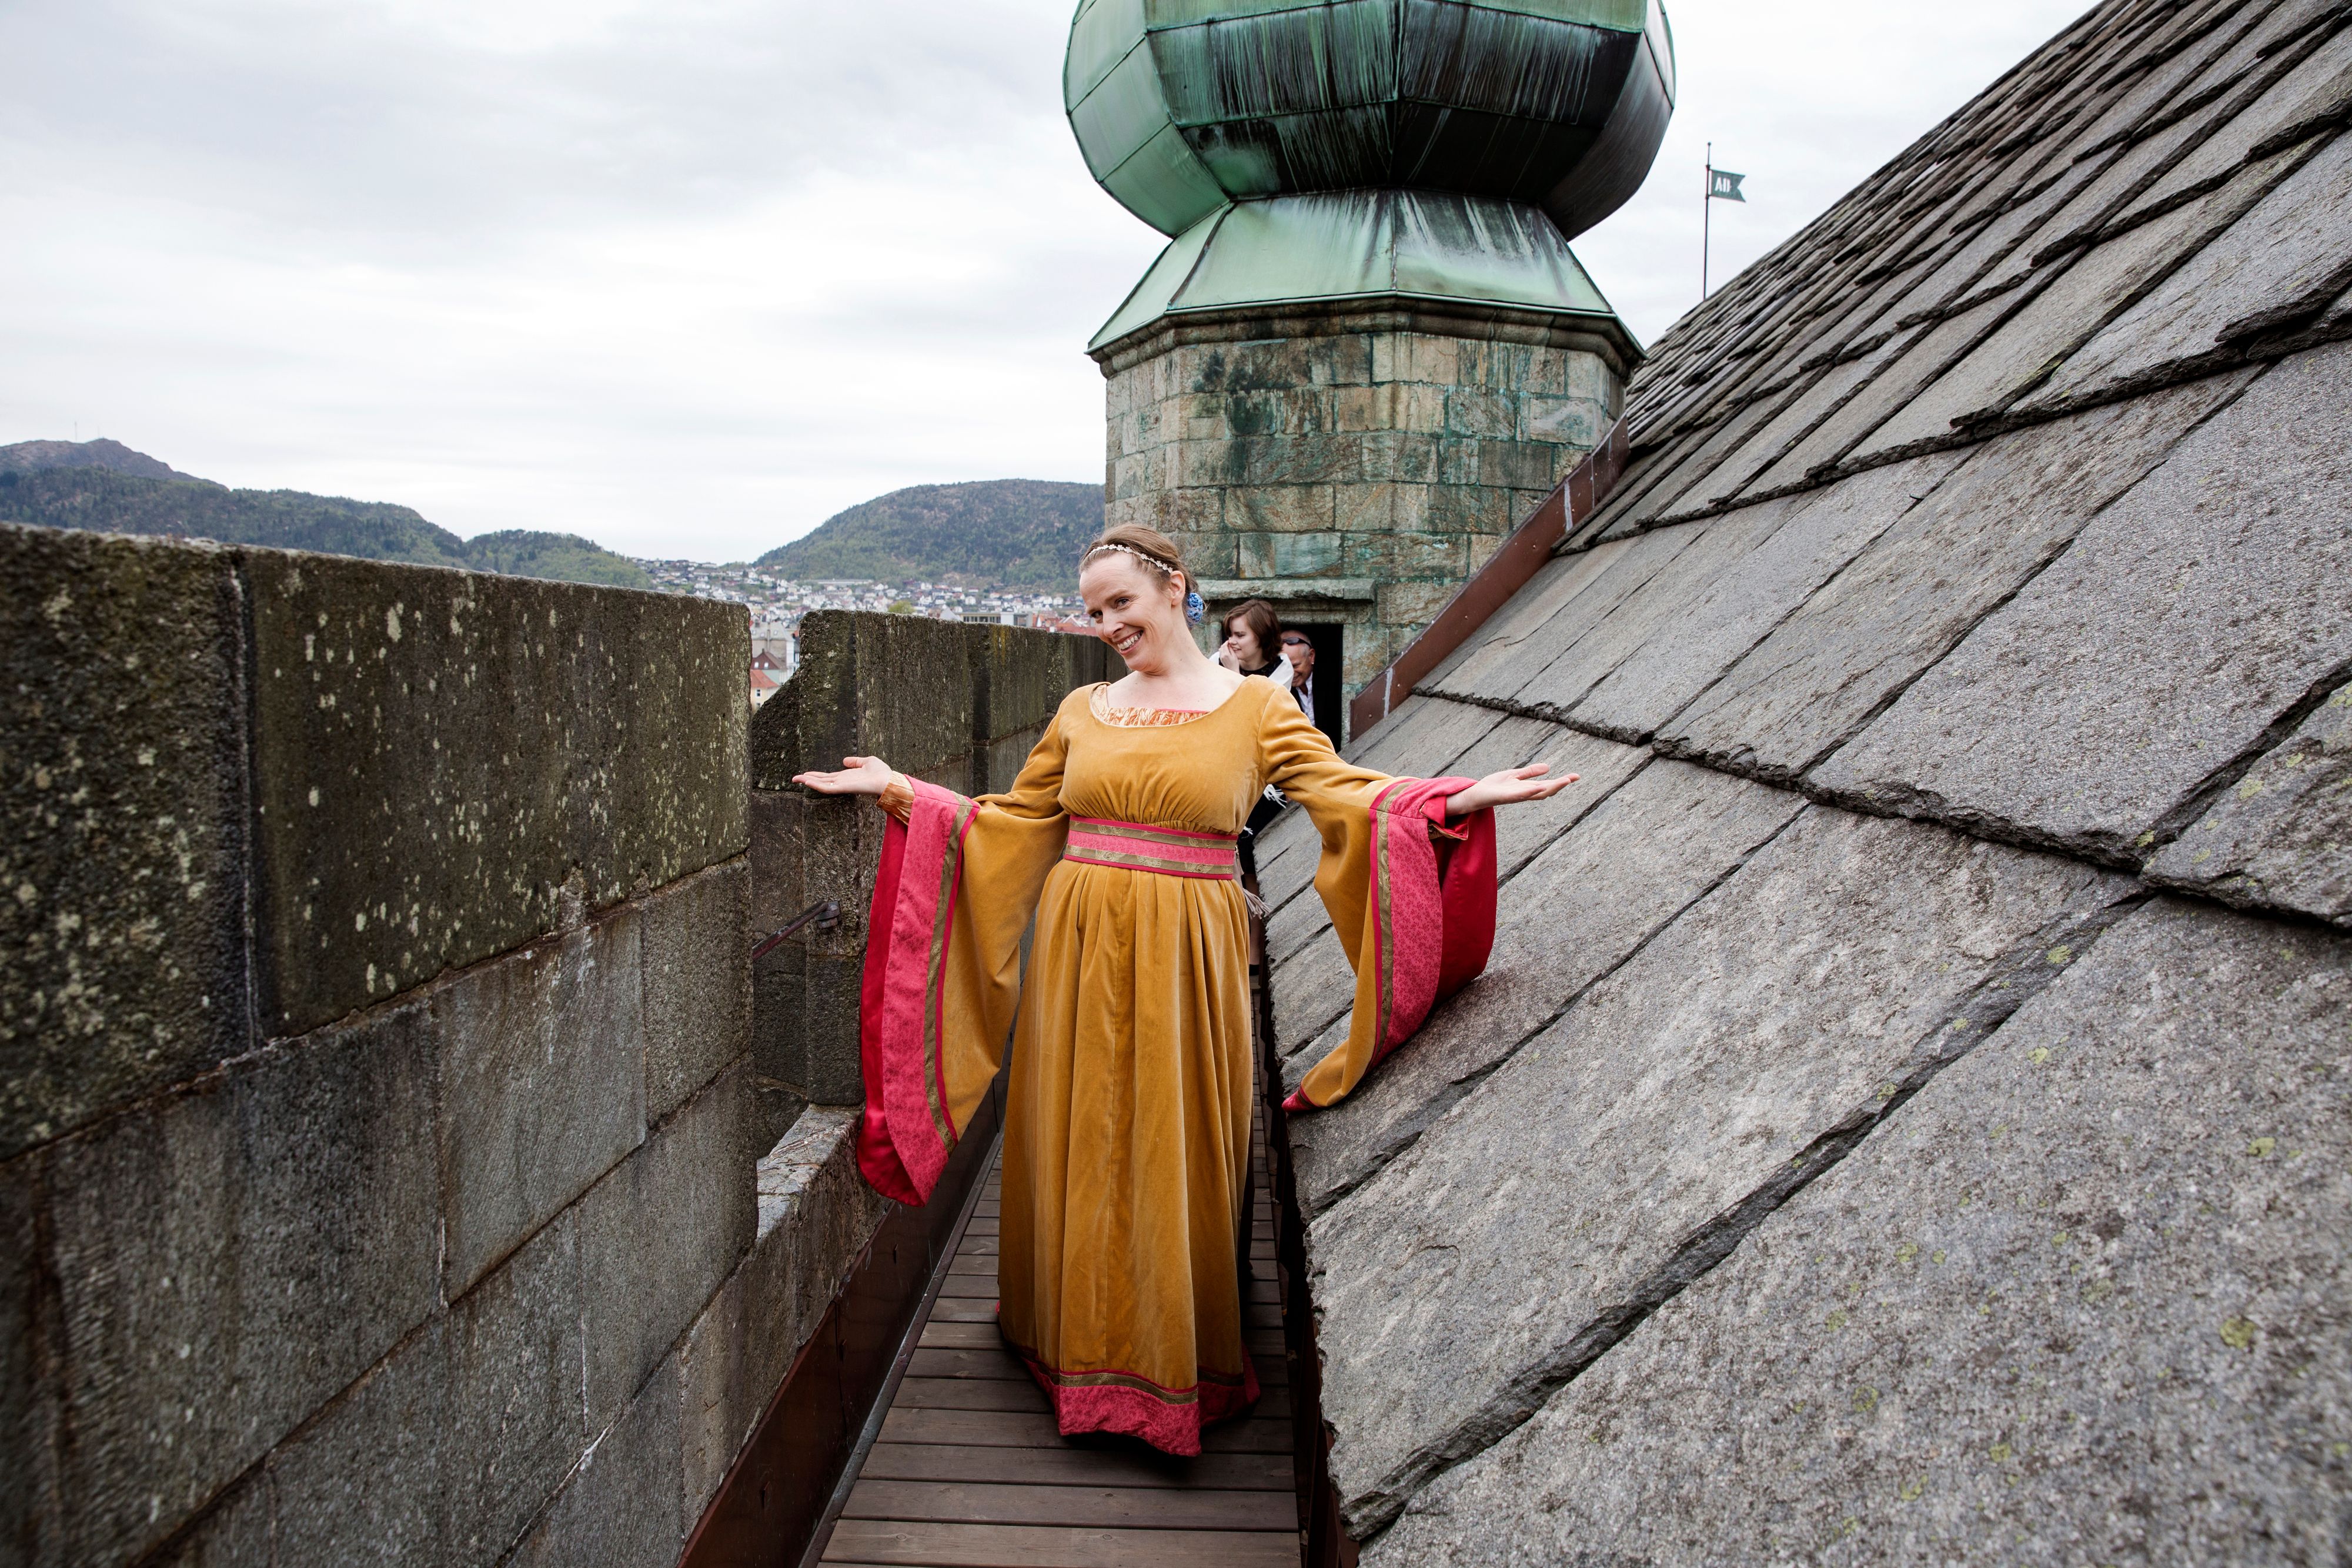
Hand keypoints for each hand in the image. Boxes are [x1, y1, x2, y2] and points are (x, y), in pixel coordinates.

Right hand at [792, 755, 895, 796]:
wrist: (888, 780)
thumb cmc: (882, 773)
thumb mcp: (867, 762)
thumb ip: (855, 761)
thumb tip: (845, 760)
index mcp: (846, 777)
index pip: (828, 776)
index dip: (816, 775)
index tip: (805, 773)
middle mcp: (842, 782)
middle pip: (821, 781)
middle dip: (808, 779)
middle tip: (794, 778)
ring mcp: (842, 786)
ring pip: (821, 785)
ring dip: (808, 782)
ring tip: (796, 779)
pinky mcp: (844, 788)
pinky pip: (828, 788)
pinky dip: (817, 785)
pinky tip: (807, 781)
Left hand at [1215, 642, 1241, 670]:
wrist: (1232, 670)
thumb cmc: (1235, 664)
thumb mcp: (1234, 656)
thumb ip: (1231, 649)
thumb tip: (1229, 645)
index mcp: (1226, 654)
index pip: (1224, 645)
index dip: (1226, 642)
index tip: (1229, 641)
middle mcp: (1222, 655)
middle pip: (1222, 647)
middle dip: (1225, 644)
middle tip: (1228, 643)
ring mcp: (1221, 657)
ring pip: (1220, 649)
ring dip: (1223, 647)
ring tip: (1227, 646)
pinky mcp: (1221, 659)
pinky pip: (1220, 652)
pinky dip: (1222, 650)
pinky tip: (1226, 650)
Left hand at [1446, 763, 1578, 816]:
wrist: (1475, 795)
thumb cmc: (1494, 786)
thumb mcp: (1514, 775)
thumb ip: (1530, 772)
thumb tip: (1548, 767)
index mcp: (1526, 788)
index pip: (1548, 785)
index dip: (1562, 781)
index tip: (1575, 776)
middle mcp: (1523, 793)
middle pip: (1546, 790)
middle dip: (1560, 784)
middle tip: (1574, 778)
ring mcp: (1514, 796)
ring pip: (1535, 793)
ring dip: (1549, 787)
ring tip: (1563, 781)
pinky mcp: (1504, 797)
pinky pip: (1519, 795)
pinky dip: (1529, 791)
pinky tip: (1539, 787)